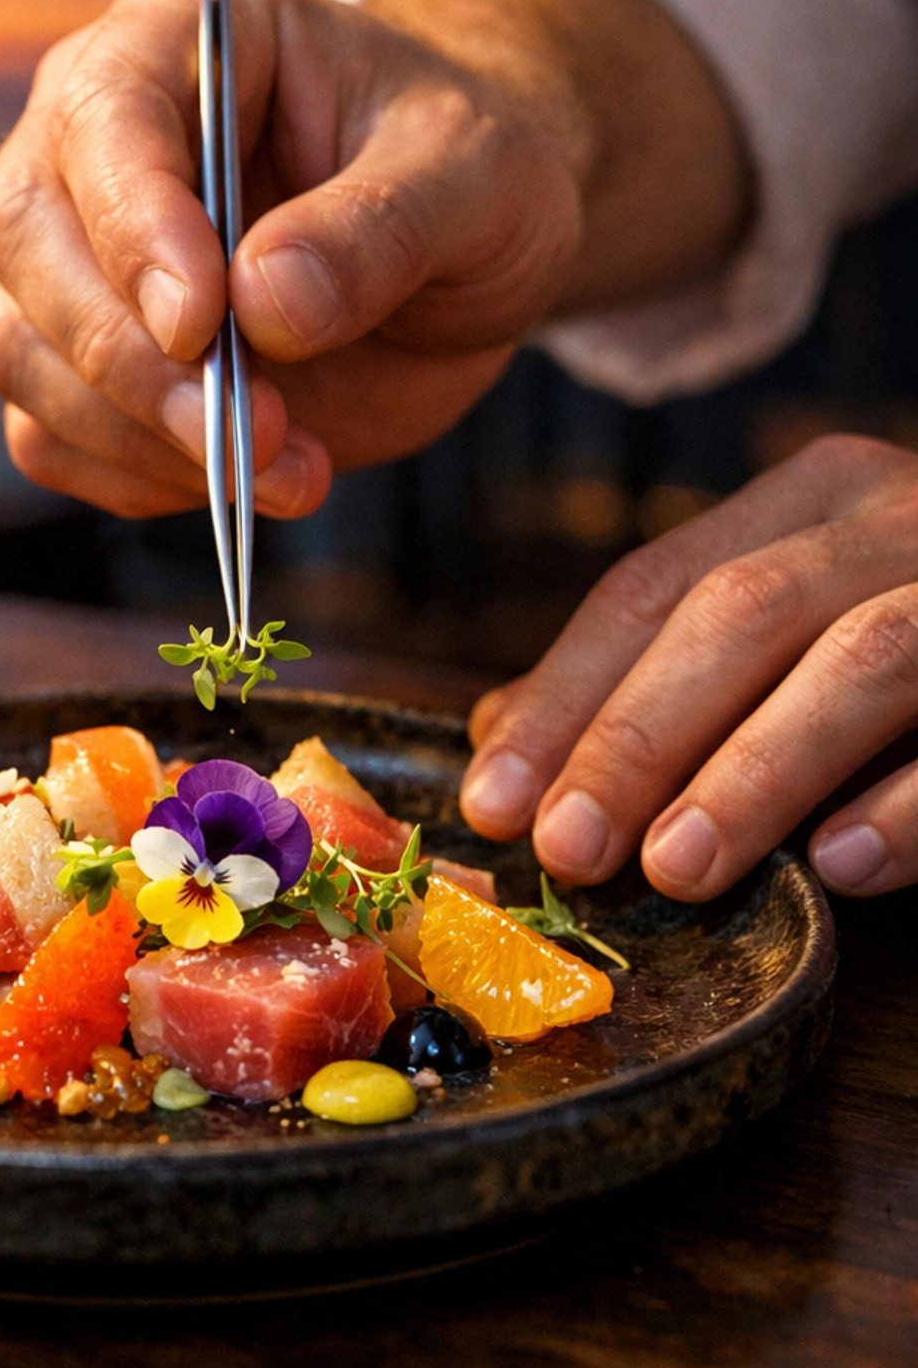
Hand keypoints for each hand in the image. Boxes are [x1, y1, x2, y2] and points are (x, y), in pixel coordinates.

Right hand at [0, 0, 591, 518]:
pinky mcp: (82, 360)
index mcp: (181, 32)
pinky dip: (133, 477)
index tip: (202, 325)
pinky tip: (244, 479)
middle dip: (126, 355)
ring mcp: (71, 248)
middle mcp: (94, 132)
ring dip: (138, 433)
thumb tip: (263, 301)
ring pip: (17, 343)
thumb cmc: (469, 171)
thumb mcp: (480, 173)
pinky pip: (48, 433)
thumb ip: (384, 224)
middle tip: (251, 429)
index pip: (105, 112)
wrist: (465, 251)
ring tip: (286, 467)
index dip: (135, 224)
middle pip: (23, 232)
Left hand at [461, 434, 917, 898]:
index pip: (652, 587)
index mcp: (811, 497)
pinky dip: (911, 802)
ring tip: (676, 870)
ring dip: (758, 769)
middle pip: (740, 615)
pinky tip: (842, 865)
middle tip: (567, 850)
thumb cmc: (917, 639)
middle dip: (639, 738)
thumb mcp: (792, 622)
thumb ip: (667, 674)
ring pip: (861, 656)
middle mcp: (896, 514)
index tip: (492, 799)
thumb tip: (501, 745)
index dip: (565, 697)